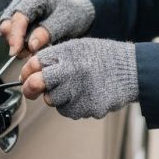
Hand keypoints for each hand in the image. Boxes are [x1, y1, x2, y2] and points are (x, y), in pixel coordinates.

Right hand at [0, 0, 94, 56]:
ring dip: (19, 44)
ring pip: (7, 30)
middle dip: (17, 41)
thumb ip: (47, 33)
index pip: (18, 17)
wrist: (76, 11)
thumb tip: (31, 45)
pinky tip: (33, 46)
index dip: (15, 35)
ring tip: (36, 49)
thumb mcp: (65, 23)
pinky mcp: (17, 18)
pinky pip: (12, 33)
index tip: (15, 52)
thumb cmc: (73, 14)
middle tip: (31, 53)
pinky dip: (21, 43)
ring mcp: (18, 7)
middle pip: (8, 24)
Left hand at [19, 38, 137, 119]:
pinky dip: (73, 105)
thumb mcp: (78, 47)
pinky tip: (85, 94)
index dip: (26, 72)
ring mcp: (78, 91)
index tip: (27, 76)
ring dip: (57, 97)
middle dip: (30, 88)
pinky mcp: (86, 108)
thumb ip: (55, 57)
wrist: (132, 71)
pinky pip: (68, 111)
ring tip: (74, 87)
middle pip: (35, 84)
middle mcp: (69, 71)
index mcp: (66, 54)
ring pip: (52, 100)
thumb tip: (31, 70)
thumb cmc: (104, 57)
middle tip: (31, 90)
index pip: (33, 63)